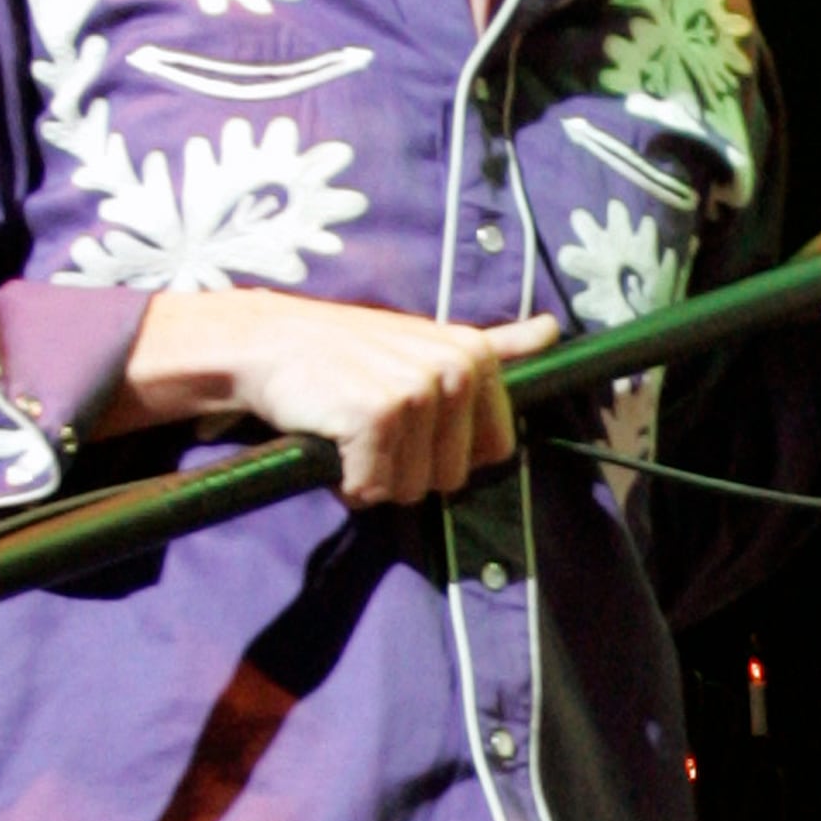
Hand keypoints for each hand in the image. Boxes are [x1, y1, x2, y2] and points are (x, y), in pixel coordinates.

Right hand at [107, 290, 560, 506]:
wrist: (268, 342)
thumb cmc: (349, 352)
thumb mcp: (430, 341)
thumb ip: (497, 344)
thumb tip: (552, 330)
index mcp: (476, 358)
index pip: (495, 452)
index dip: (446, 455)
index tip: (411, 427)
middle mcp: (456, 371)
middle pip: (452, 477)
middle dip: (407, 469)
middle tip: (372, 427)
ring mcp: (418, 392)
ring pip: (412, 489)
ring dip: (374, 476)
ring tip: (350, 430)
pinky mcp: (378, 417)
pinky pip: (372, 489)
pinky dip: (347, 482)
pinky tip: (331, 444)